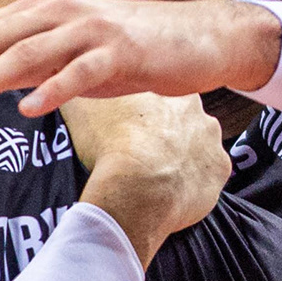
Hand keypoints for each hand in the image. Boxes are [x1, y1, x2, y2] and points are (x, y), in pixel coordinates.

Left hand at [0, 0, 281, 116]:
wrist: (198, 38)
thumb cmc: (129, 48)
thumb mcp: (71, 53)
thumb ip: (31, 63)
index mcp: (43, 9)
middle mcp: (61, 11)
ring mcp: (90, 29)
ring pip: (28, 53)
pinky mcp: (120, 51)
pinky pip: (78, 72)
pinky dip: (51, 89)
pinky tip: (26, 109)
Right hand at [62, 91, 230, 269]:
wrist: (137, 187)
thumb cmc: (108, 146)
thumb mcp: (82, 108)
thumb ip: (77, 94)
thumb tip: (62, 86)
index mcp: (167, 92)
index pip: (159, 100)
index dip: (144, 117)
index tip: (129, 131)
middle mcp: (197, 111)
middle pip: (183, 122)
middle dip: (166, 137)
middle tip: (141, 155)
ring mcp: (212, 141)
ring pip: (197, 149)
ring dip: (181, 160)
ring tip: (155, 178)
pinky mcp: (219, 170)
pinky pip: (207, 177)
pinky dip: (192, 184)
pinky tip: (170, 193)